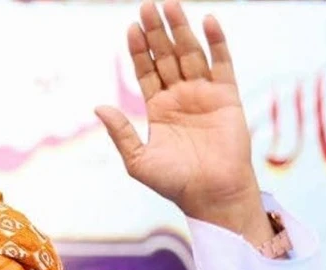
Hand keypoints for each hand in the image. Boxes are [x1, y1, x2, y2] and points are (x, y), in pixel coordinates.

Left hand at [96, 0, 271, 244]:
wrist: (211, 194)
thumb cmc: (174, 182)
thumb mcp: (138, 159)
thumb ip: (120, 132)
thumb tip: (98, 107)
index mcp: (158, 109)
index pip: (146, 72)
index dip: (139, 51)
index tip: (130, 28)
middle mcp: (180, 97)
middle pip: (167, 56)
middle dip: (156, 32)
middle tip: (147, 6)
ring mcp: (204, 94)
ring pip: (191, 54)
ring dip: (181, 29)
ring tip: (171, 5)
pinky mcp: (227, 96)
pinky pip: (222, 63)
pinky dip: (216, 42)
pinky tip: (207, 21)